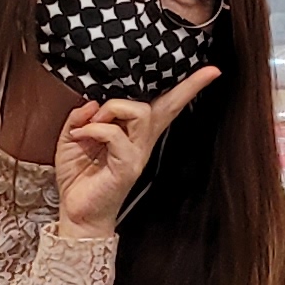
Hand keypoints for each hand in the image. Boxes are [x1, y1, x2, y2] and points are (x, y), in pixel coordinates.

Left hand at [55, 65, 219, 232]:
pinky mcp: (127, 166)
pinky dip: (94, 129)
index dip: (188, 88)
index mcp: (134, 134)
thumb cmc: (79, 179)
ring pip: (141, 113)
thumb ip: (81, 117)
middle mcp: (141, 143)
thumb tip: (92, 102)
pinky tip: (81, 136)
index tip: (211, 71)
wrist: (77, 214)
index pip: (166, 106)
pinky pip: (115, 134)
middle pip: (160, 106)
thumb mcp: (73, 138)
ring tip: (93, 121)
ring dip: (112, 109)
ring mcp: (136, 155)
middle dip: (157, 89)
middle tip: (108, 104)